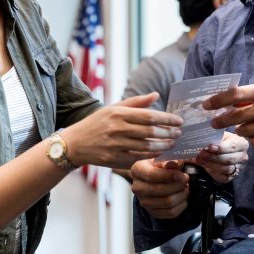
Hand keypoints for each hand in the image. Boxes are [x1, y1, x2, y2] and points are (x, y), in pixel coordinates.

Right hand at [63, 93, 182, 169]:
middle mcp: (117, 129)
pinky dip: (151, 155)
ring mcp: (115, 145)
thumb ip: (136, 102)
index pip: (149, 116)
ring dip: (163, 146)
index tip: (179, 121)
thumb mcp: (113, 108)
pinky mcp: (113, 159)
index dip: (167, 118)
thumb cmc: (97, 123)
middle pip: (150, 132)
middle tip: (179, 133)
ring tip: (173, 143)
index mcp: (118, 114)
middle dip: (168, 133)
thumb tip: (156, 94)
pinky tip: (159, 152)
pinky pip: (138, 158)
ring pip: (146, 146)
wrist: (74, 143)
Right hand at [131, 158, 189, 218]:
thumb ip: (170, 160)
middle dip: (178, 185)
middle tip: (185, 179)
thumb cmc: (161, 166)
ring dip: (182, 194)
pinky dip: (182, 205)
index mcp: (137, 170)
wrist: (157, 178)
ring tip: (185, 187)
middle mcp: (137, 187)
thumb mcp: (164, 158)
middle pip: (160, 190)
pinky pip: (171, 212)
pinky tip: (183, 197)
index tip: (182, 175)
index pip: (151, 175)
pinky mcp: (153, 212)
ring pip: (168, 202)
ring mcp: (144, 202)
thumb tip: (173, 163)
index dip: (169, 175)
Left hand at [195, 131, 249, 182]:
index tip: (209, 147)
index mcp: (242, 143)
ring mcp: (239, 168)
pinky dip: (213, 172)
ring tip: (199, 160)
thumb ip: (215, 138)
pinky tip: (205, 166)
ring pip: (226, 169)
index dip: (220, 148)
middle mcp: (243, 157)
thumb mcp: (220, 136)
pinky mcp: (232, 176)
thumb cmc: (221, 141)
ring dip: (211, 165)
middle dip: (213, 157)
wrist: (223, 151)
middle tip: (201, 154)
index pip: (232, 146)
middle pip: (229, 159)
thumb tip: (204, 141)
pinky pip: (223, 177)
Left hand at [204, 80, 253, 149]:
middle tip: (213, 123)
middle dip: (221, 120)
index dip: (218, 100)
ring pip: (244, 130)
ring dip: (241, 129)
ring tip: (245, 126)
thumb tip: (226, 99)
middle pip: (237, 115)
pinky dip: (253, 138)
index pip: (236, 94)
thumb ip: (252, 93)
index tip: (206, 105)